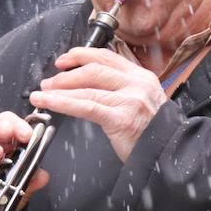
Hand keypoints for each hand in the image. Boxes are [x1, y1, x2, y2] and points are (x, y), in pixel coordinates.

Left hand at [28, 47, 165, 161]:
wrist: (169, 154)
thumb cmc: (152, 134)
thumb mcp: (142, 102)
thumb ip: (121, 90)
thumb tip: (88, 85)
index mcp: (141, 77)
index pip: (106, 57)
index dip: (81, 55)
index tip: (63, 60)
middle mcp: (137, 84)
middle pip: (94, 69)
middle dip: (66, 74)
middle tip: (48, 82)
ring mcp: (130, 100)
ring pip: (87, 88)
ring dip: (59, 90)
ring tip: (41, 94)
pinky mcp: (121, 118)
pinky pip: (86, 107)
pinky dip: (62, 103)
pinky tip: (48, 103)